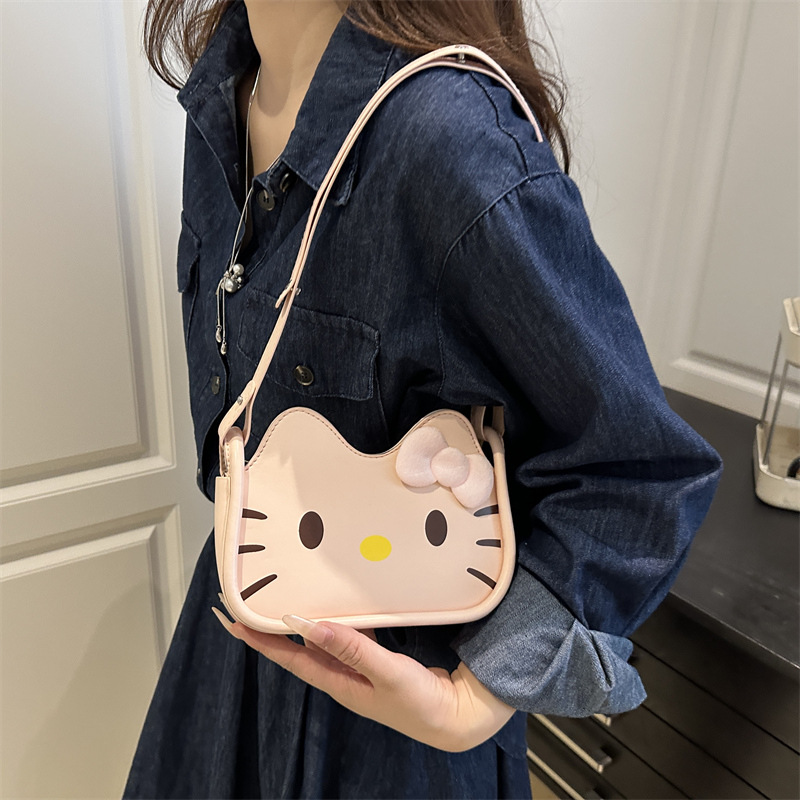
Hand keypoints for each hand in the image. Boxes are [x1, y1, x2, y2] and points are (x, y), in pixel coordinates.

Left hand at [212, 608, 514, 751]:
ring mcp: (358, 668)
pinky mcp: (375, 660)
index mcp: (338, 682)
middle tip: (247, 602)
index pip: (290, 658)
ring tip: (283, 599)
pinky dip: (337, 620)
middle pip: (298, 648)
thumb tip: (309, 624)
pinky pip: (347, 635)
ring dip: (302, 622)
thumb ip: (352, 648)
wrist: (455, 716)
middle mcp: (342, 675)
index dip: (260, 640)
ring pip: (322, 640)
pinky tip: (338, 605)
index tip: (232, 621)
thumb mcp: (387, 673)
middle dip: (271, 628)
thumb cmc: (421, 702)